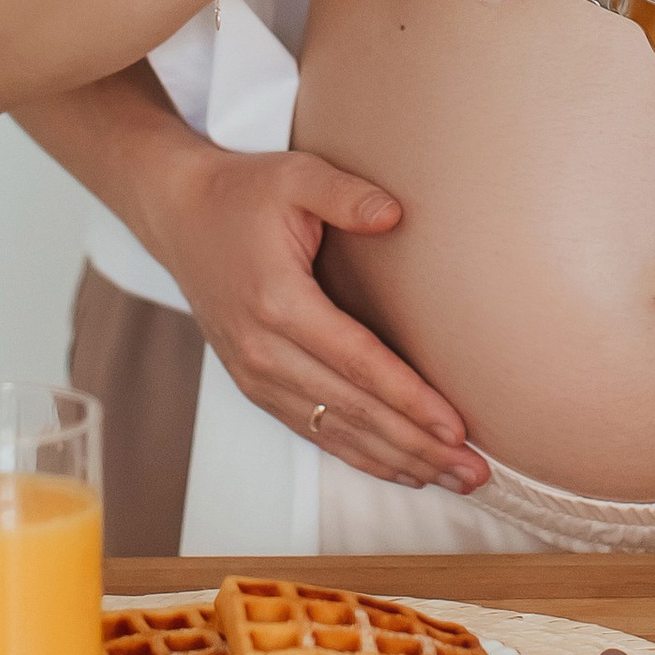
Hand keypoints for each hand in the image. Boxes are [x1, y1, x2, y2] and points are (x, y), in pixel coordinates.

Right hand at [148, 139, 490, 491]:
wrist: (180, 216)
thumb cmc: (243, 194)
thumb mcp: (295, 176)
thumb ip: (346, 195)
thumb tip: (395, 215)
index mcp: (278, 302)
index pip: (357, 363)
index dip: (410, 399)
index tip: (457, 426)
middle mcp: (263, 349)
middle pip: (352, 411)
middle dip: (418, 445)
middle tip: (474, 470)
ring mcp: (255, 374)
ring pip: (334, 432)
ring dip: (397, 460)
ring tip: (454, 478)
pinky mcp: (254, 384)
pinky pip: (312, 431)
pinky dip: (359, 455)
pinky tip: (401, 468)